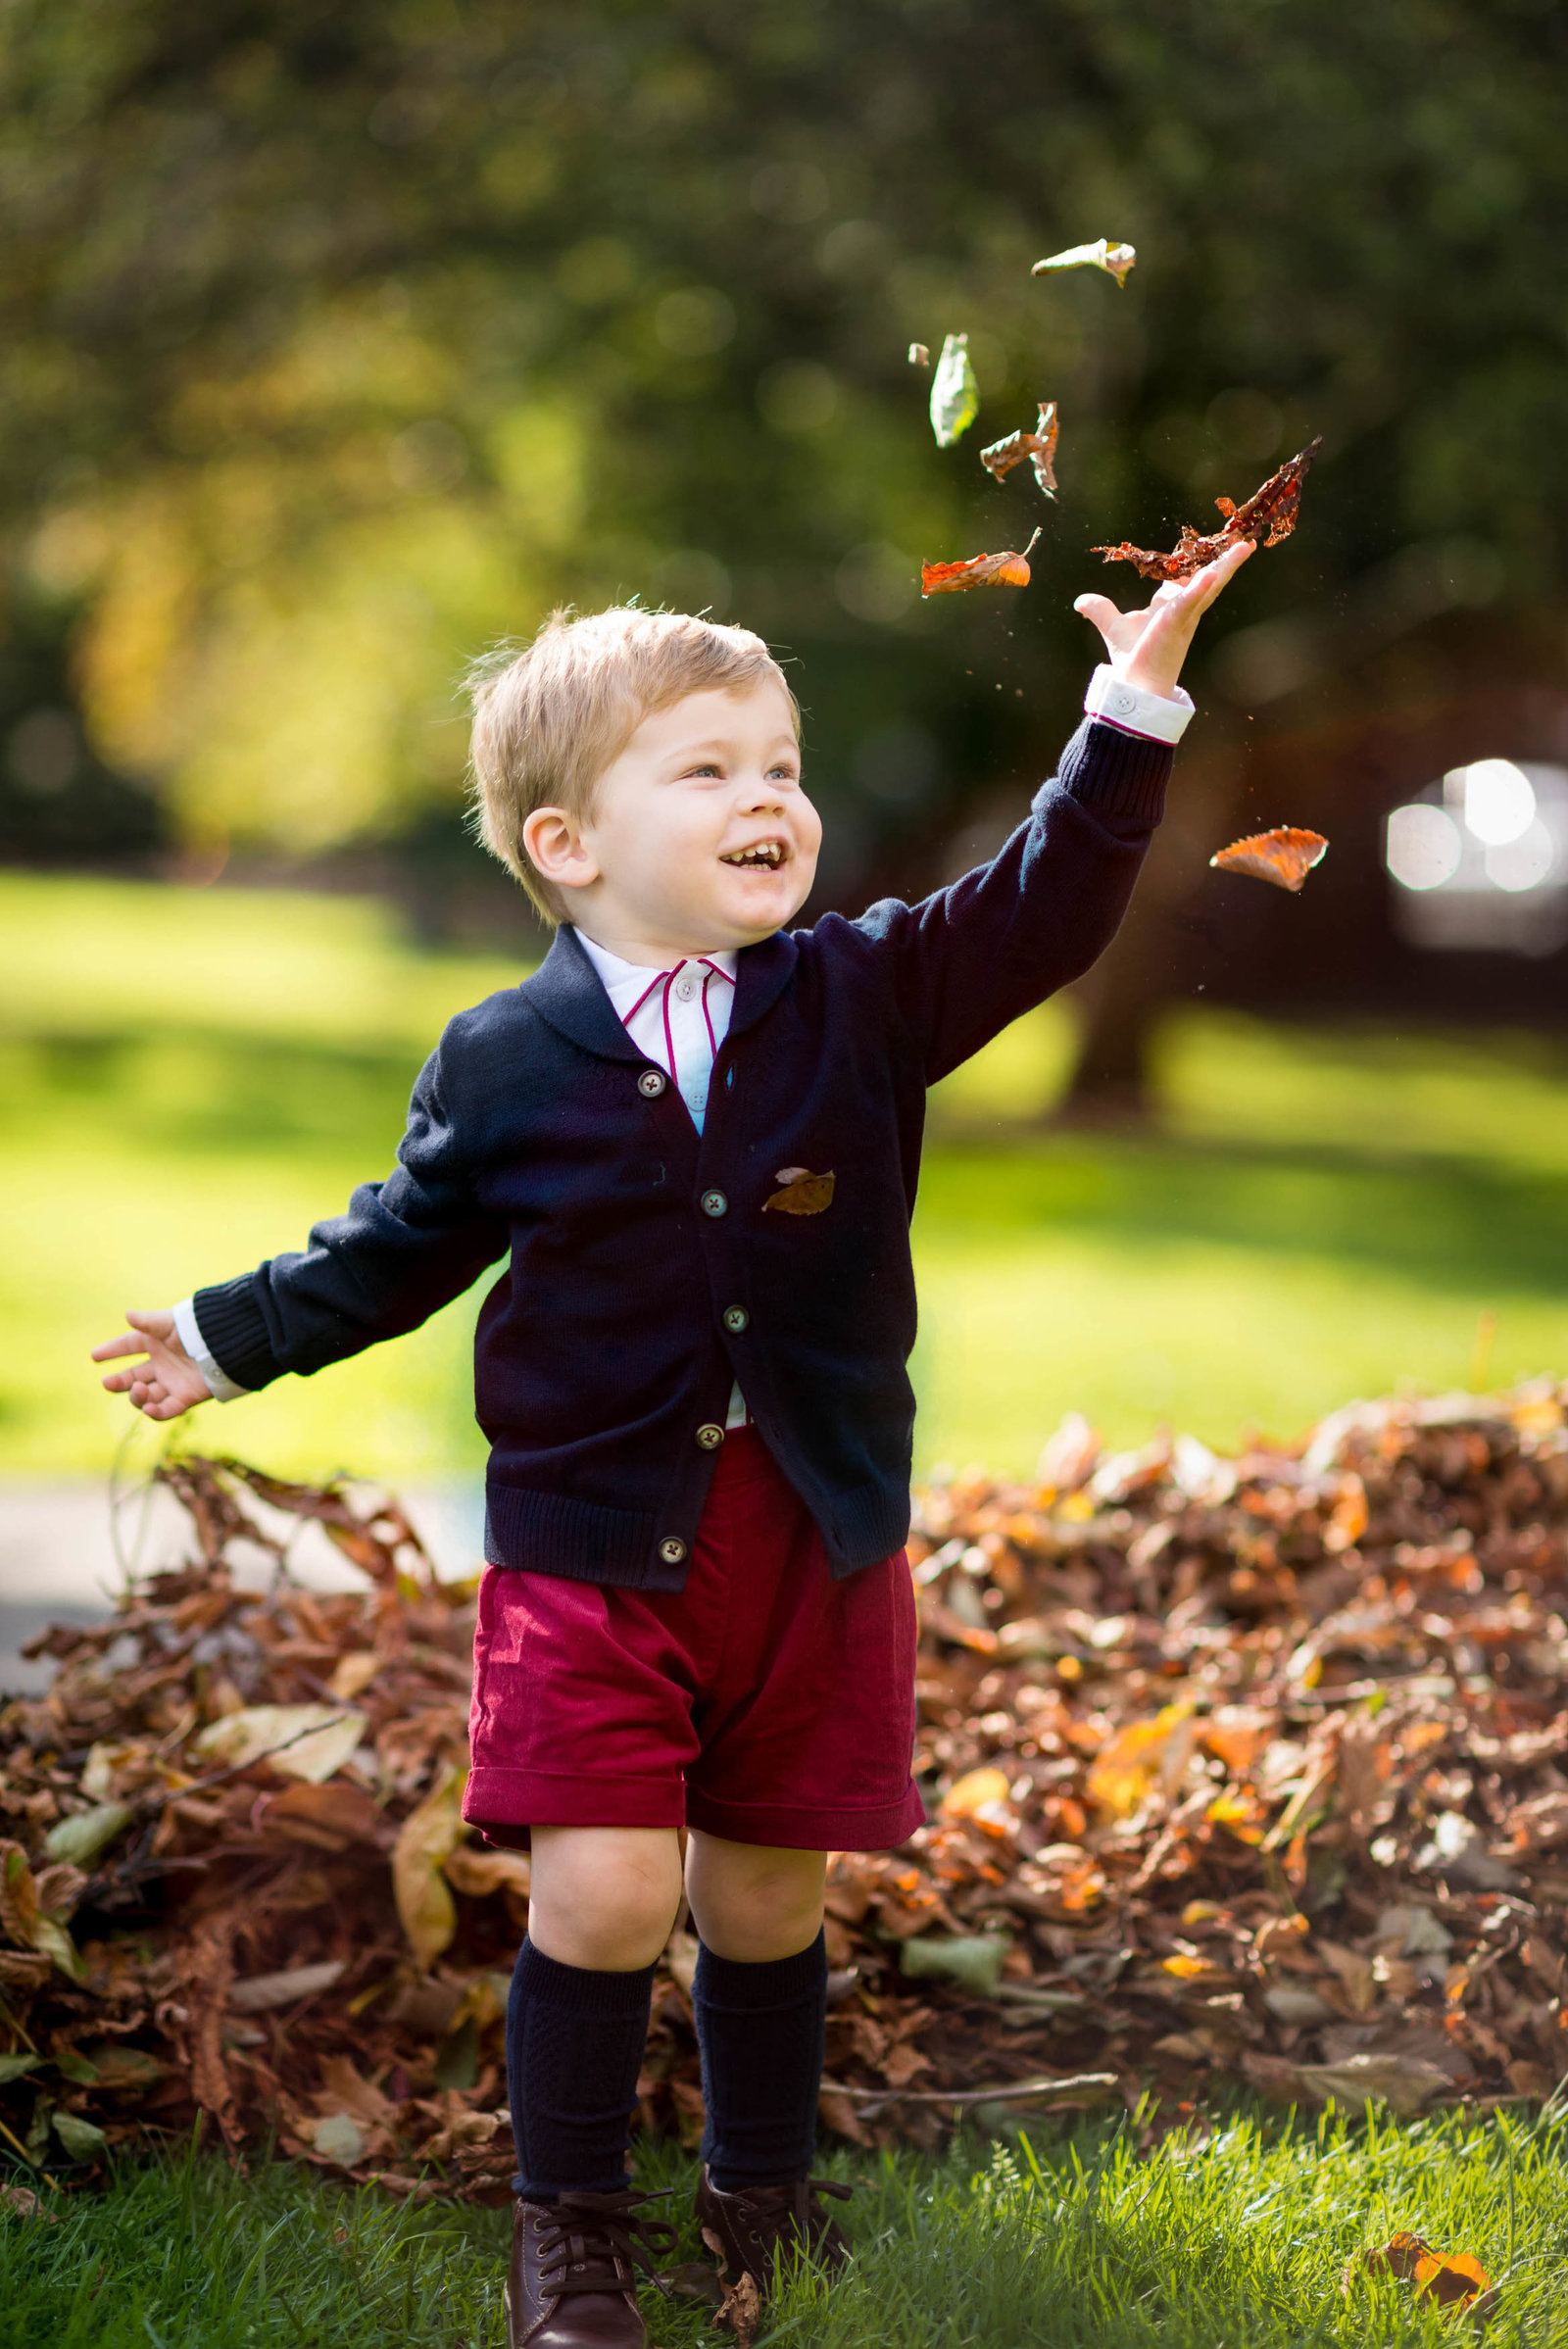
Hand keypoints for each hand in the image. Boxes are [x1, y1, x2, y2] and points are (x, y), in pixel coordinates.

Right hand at [92, 1309, 211, 1420]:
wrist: (227, 1347)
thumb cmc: (197, 1330)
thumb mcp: (170, 1324)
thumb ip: (147, 1322)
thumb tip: (127, 1315)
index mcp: (156, 1343)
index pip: (128, 1346)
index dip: (111, 1350)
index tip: (94, 1356)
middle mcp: (162, 1364)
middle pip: (133, 1376)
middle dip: (118, 1382)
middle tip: (107, 1383)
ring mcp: (172, 1382)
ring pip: (146, 1395)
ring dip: (137, 1395)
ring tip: (139, 1389)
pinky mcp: (185, 1397)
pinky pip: (166, 1410)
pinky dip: (156, 1412)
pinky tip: (149, 1408)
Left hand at [1074, 536, 1252, 700]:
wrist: (1135, 685)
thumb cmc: (1131, 658)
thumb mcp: (1112, 625)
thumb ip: (1100, 610)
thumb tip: (1081, 601)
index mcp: (1172, 608)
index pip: (1188, 579)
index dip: (1200, 564)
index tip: (1213, 548)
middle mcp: (1183, 610)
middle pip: (1209, 580)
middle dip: (1226, 562)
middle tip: (1244, 543)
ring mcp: (1182, 617)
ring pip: (1209, 586)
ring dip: (1226, 566)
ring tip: (1243, 547)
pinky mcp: (1175, 624)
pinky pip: (1190, 602)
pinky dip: (1201, 587)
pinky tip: (1212, 572)